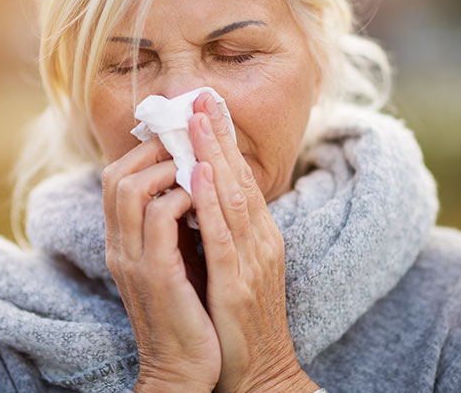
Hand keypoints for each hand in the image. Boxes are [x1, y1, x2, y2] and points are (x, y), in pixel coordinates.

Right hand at [101, 137, 219, 391]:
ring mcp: (133, 260)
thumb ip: (176, 226)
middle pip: (115, 175)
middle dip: (153, 148)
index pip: (116, 179)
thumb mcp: (177, 261)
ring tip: (196, 164)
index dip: (145, 151)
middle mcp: (120, 247)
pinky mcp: (155, 275)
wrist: (186, 371)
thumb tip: (194, 184)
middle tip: (188, 139)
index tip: (180, 135)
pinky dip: (182, 196)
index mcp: (124, 243)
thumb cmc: (190, 314)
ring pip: (130, 188)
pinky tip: (205, 194)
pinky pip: (159, 218)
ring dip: (166, 167)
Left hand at [187, 93, 319, 392]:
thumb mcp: (237, 268)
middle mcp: (261, 242)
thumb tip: (201, 198)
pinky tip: (199, 174)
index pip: (241, 180)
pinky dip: (211, 202)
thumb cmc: (241, 323)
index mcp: (260, 238)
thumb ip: (225, 234)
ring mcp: (252, 262)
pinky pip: (222, 236)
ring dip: (215, 155)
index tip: (209, 108)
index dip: (225, 142)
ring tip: (198, 120)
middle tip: (204, 95)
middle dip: (220, 135)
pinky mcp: (238, 284)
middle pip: (240, 179)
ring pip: (233, 198)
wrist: (259, 373)